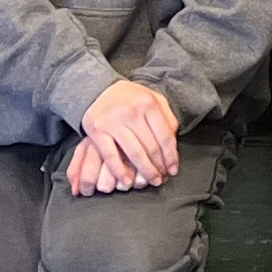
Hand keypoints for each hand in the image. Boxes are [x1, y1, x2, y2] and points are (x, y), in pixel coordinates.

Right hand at [72, 80, 179, 194]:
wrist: (98, 90)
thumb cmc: (131, 99)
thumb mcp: (153, 99)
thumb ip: (166, 116)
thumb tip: (174, 140)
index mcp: (149, 103)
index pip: (165, 136)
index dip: (171, 156)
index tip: (173, 169)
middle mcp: (132, 111)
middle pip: (151, 146)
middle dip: (159, 166)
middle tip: (162, 179)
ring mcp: (113, 121)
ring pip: (134, 153)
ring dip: (145, 171)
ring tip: (151, 181)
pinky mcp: (97, 130)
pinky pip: (111, 155)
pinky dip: (120, 171)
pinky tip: (127, 181)